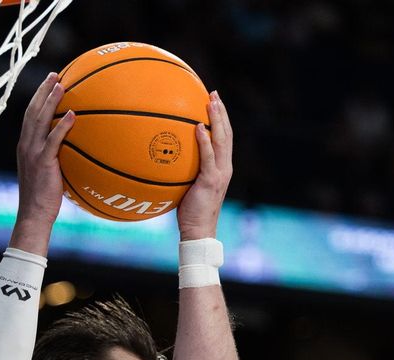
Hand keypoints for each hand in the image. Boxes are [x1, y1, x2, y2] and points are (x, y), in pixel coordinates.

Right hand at [11, 73, 74, 253]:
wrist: (34, 214)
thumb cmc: (44, 198)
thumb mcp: (48, 173)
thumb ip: (56, 158)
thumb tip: (74, 150)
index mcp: (26, 145)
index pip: (30, 115)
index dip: (38, 97)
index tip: (49, 83)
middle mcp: (26, 145)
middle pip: (33, 111)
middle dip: (43, 91)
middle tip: (55, 75)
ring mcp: (33, 153)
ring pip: (40, 120)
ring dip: (50, 101)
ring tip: (61, 85)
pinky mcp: (43, 162)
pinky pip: (53, 140)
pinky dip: (62, 126)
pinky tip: (73, 115)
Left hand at [176, 91, 232, 239]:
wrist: (198, 231)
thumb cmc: (190, 212)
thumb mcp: (188, 186)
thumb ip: (184, 170)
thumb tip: (166, 156)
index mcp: (221, 168)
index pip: (224, 138)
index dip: (221, 119)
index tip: (214, 101)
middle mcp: (225, 168)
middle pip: (226, 134)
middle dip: (221, 112)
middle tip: (214, 94)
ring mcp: (220, 173)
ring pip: (222, 140)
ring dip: (217, 119)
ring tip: (211, 102)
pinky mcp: (211, 180)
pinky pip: (208, 156)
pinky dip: (205, 140)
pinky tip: (198, 126)